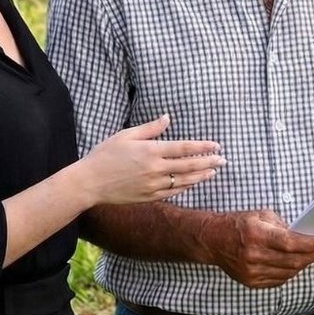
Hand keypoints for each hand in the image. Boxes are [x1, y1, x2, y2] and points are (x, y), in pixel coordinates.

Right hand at [80, 115, 223, 205]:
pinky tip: (194, 182)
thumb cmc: (105, 155)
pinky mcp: (149, 197)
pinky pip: (173, 192)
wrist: (90, 183)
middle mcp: (155, 169)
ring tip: (214, 171)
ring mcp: (153, 185)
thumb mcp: (126, 135)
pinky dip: (186, 187)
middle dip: (208, 162)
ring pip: (184, 181)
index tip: (215, 145)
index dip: (202, 147)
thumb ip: (150, 128)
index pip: (184, 148)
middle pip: (189, 166)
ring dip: (201, 176)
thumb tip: (167, 118)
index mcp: (150, 151)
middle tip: (223, 159)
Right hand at [208, 210, 313, 287]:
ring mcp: (251, 271)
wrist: (213, 241)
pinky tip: (292, 265)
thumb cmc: (237, 225)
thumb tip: (301, 236)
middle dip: (309, 256)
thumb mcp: (260, 215)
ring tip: (307, 257)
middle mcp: (253, 255)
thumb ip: (281, 226)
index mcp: (256, 234)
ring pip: (287, 273)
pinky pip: (278, 280)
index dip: (308, 245)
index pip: (289, 243)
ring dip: (300, 265)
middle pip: (291, 261)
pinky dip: (288, 273)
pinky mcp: (251, 282)